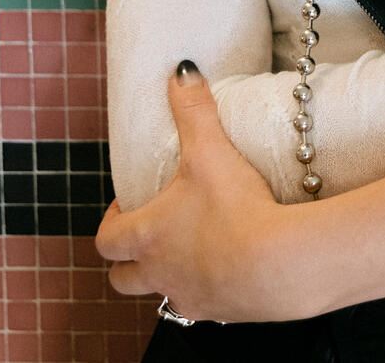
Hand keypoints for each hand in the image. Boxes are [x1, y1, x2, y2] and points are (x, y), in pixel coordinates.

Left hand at [96, 62, 299, 323]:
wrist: (277, 265)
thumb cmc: (234, 209)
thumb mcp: (210, 150)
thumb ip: (194, 108)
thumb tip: (181, 71)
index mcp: (146, 237)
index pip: (106, 239)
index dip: (112, 220)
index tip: (129, 202)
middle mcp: (159, 273)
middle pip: (121, 279)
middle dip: (128, 258)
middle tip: (153, 229)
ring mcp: (189, 297)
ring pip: (160, 295)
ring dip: (166, 275)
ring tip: (192, 248)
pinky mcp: (220, 312)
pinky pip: (201, 305)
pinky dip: (207, 287)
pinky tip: (230, 266)